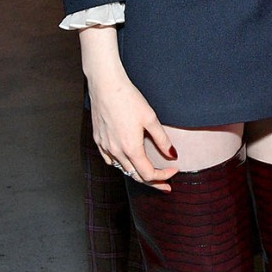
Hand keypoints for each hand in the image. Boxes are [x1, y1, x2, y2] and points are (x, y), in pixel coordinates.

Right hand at [79, 27, 178, 189]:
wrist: (106, 85)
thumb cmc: (128, 99)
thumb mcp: (151, 119)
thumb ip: (162, 139)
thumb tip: (172, 155)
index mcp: (130, 148)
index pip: (148, 174)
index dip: (163, 176)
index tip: (174, 171)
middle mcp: (116, 151)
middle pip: (135, 176)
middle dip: (152, 182)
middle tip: (166, 186)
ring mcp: (105, 146)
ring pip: (122, 169)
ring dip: (136, 174)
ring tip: (148, 174)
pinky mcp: (98, 140)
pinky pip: (110, 160)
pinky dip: (121, 165)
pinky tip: (128, 161)